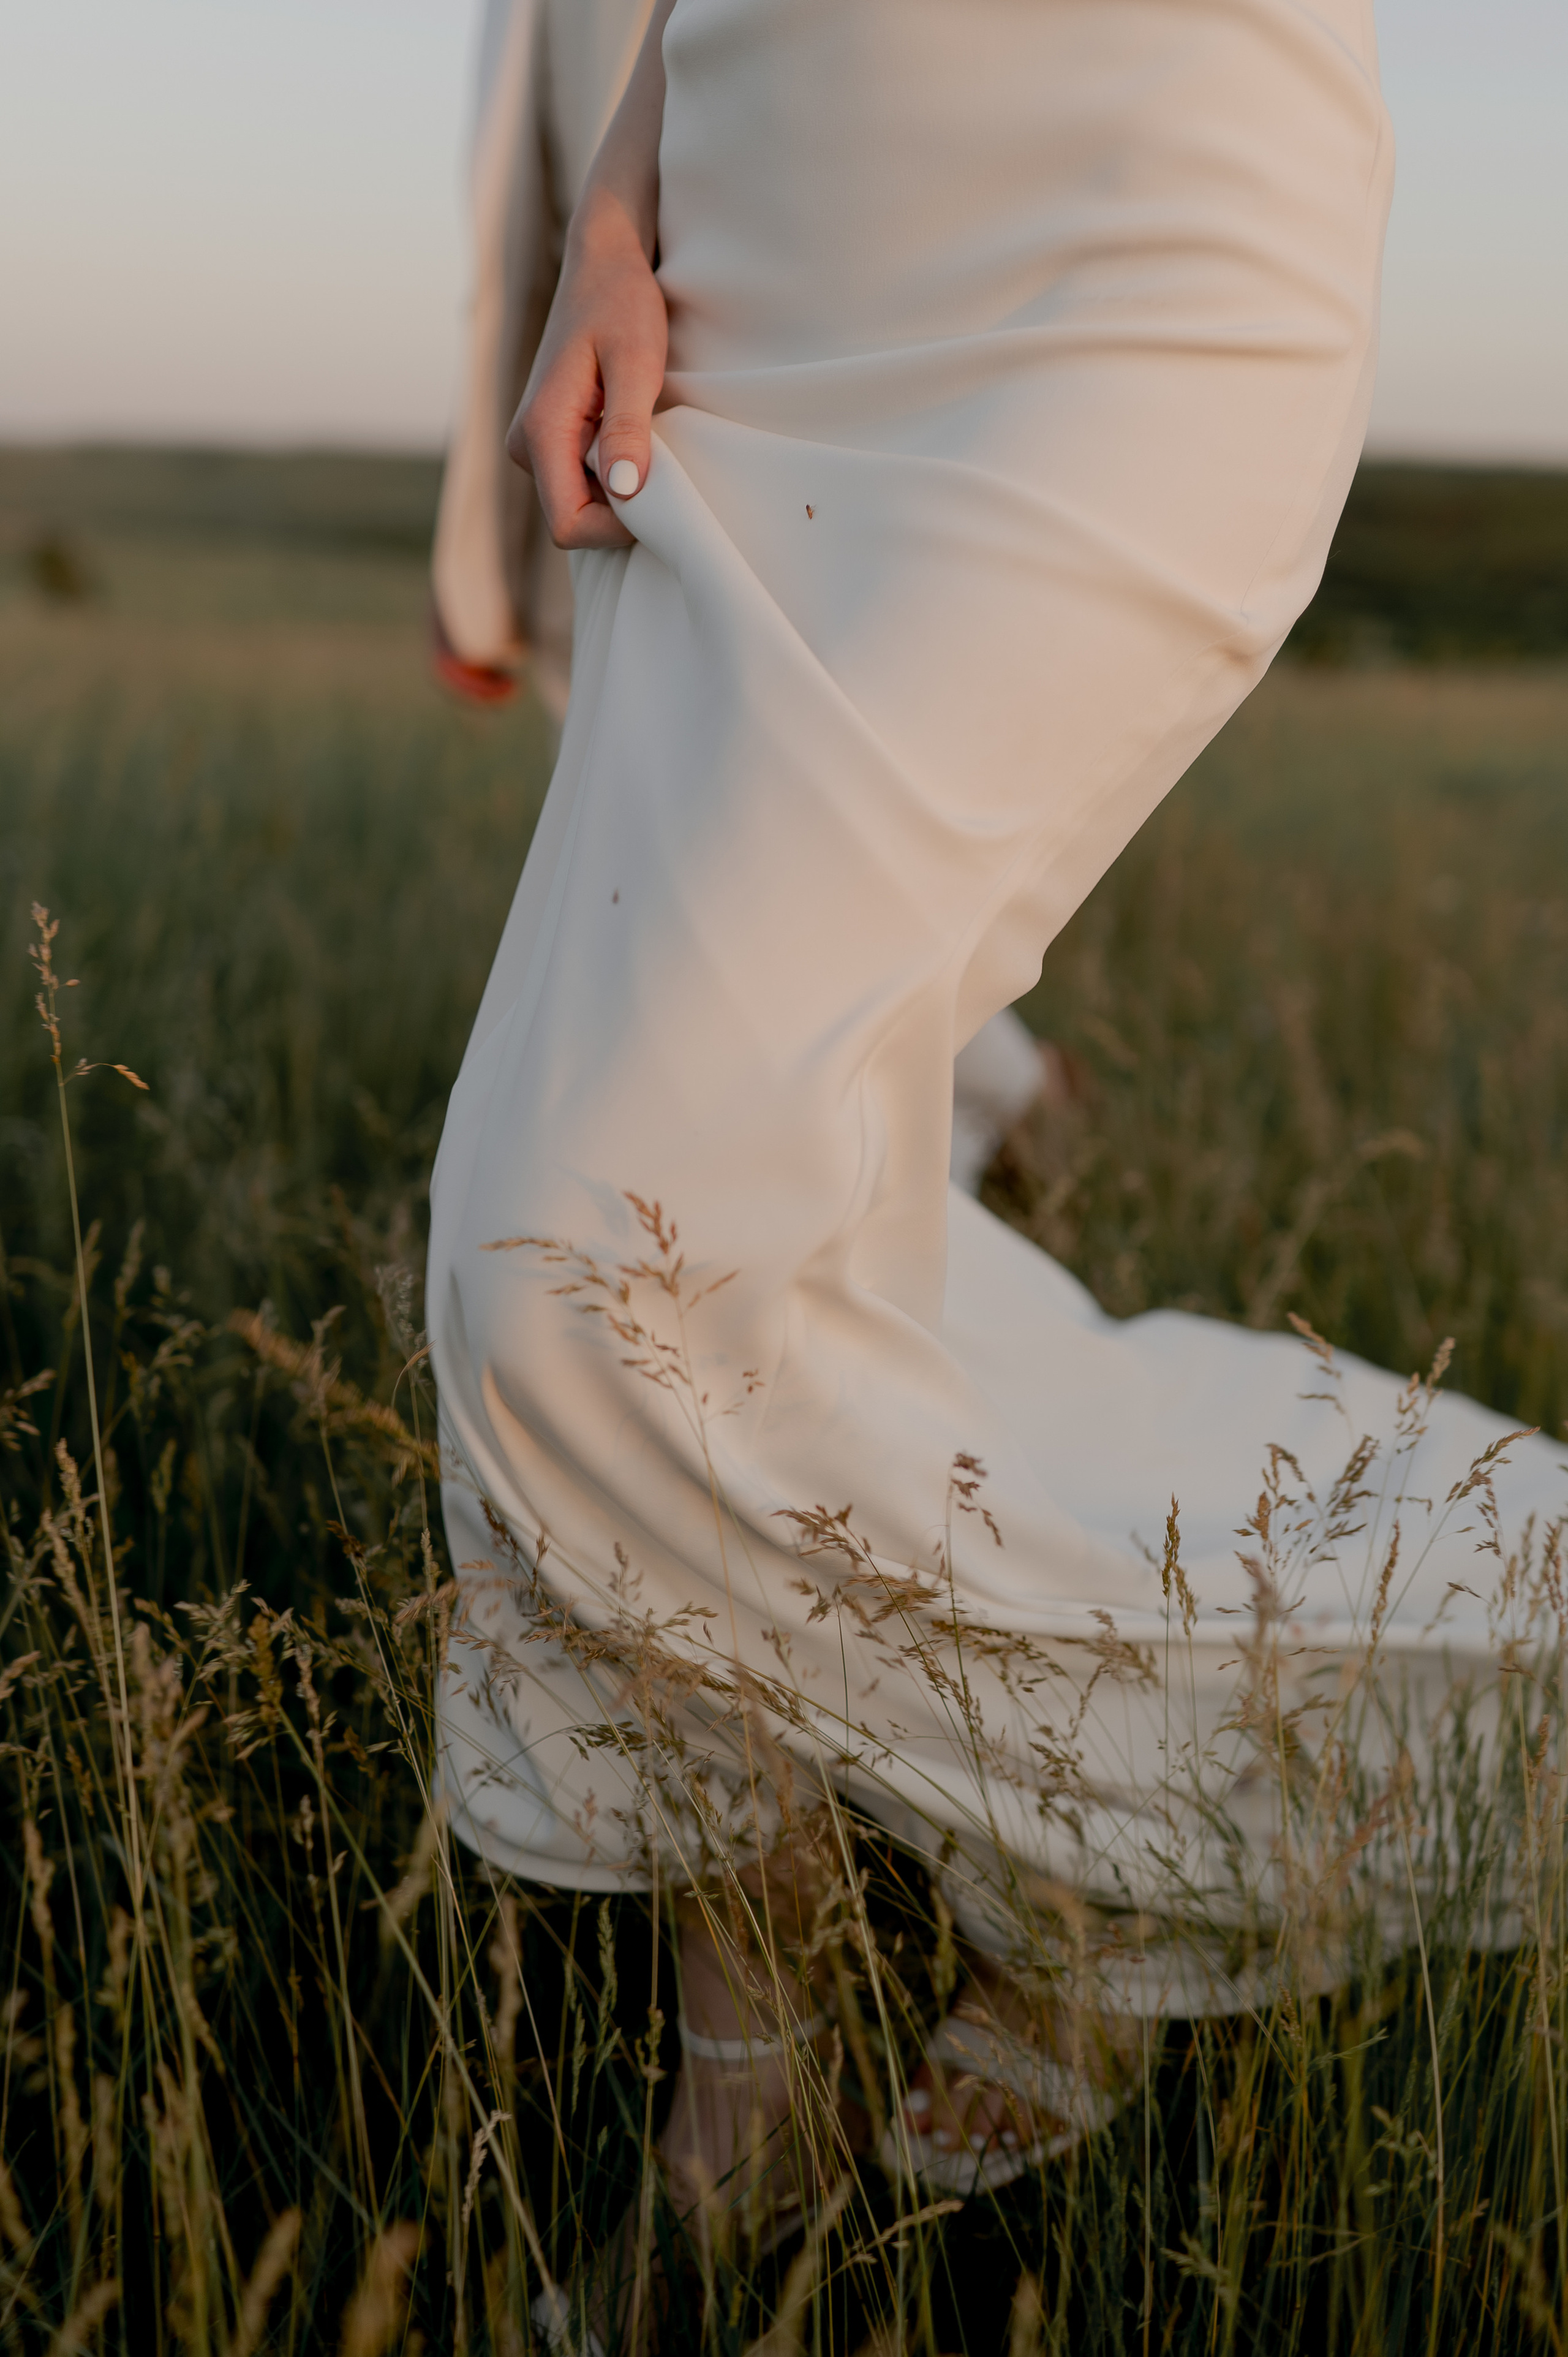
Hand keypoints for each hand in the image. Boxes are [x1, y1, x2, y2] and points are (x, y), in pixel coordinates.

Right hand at [507, 195, 667, 550]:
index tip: (658, 497)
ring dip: (621, 490)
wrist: (603, 261)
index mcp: (540, 430)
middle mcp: (526, 445)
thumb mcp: (636, 361)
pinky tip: (636, 438)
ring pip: (581, 504)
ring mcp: (535, 443)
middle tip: (663, 464)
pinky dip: (616, 473)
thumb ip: (627, 427)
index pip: (568, 524)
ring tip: (649, 440)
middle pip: (574, 520)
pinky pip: (583, 483)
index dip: (615, 529)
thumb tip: (624, 489)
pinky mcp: (551, 439)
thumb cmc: (622, 301)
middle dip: (621, 511)